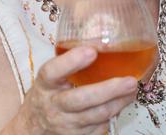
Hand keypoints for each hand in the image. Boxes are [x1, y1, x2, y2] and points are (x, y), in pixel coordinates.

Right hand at [14, 46, 137, 133]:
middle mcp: (53, 105)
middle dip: (108, 90)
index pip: (53, 71)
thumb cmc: (51, 92)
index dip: (71, 61)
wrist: (34, 126)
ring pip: (96, 115)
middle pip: (80, 99)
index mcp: (46, 83)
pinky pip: (99, 127)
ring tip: (132, 89)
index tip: (91, 51)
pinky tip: (121, 102)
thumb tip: (104, 40)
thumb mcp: (54, 74)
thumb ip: (72, 58)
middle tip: (130, 81)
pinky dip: (113, 114)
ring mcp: (65, 124)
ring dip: (119, 102)